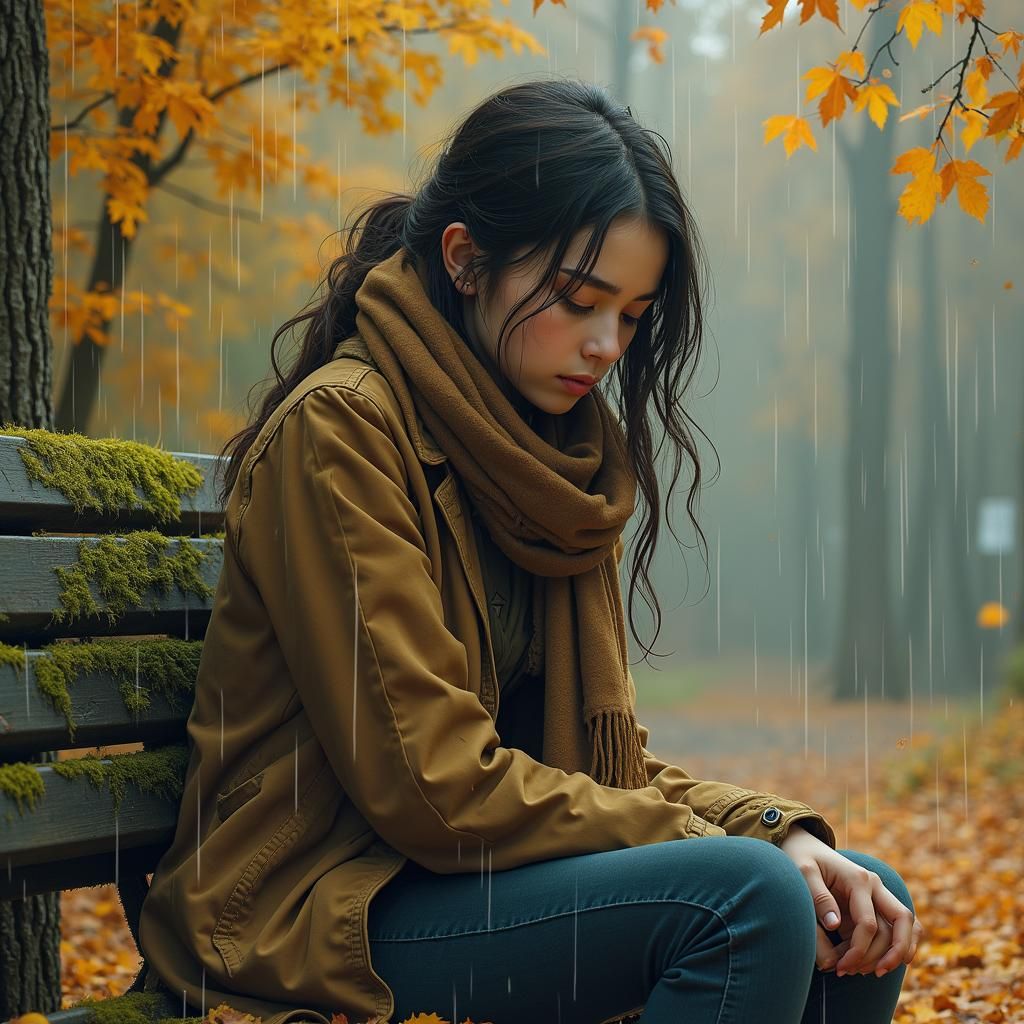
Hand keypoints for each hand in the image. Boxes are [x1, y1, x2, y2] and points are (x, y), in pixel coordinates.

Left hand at [779, 825, 922, 976]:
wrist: (803, 846)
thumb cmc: (801, 860)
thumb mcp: (803, 874)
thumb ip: (818, 899)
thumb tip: (834, 926)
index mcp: (857, 878)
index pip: (868, 924)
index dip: (858, 951)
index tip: (839, 967)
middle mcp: (874, 886)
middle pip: (901, 922)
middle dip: (892, 953)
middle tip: (868, 974)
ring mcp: (877, 895)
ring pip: (902, 927)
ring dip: (891, 953)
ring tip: (860, 970)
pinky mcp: (874, 905)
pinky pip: (900, 926)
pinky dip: (901, 944)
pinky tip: (887, 963)